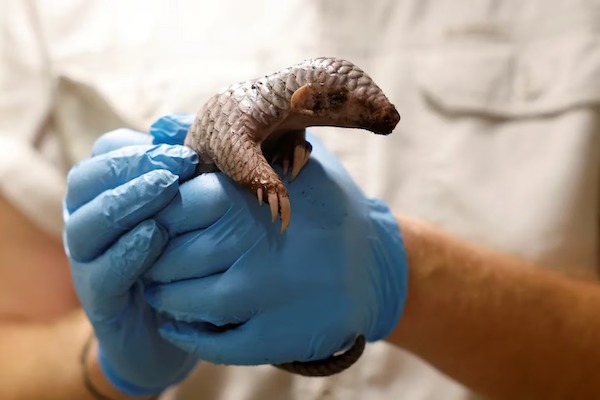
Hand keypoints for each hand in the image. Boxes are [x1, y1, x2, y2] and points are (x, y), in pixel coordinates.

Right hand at [63, 137, 199, 394]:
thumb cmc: (188, 251)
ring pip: (86, 224)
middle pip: (87, 181)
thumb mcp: (192, 205)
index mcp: (109, 192)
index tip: (187, 151)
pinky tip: (156, 235)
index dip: (141, 146)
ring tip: (166, 189)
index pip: (106, 153)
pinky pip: (102, 272)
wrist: (183, 321)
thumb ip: (185, 167)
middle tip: (178, 166)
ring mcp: (89, 262)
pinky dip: (127, 251)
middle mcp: (90, 222)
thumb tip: (179, 124)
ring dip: (126, 201)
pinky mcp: (100, 300)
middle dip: (132, 167)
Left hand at [141, 114, 408, 365]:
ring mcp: (268, 294)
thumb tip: (162, 127)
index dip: (157, 214)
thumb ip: (231, 143)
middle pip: (173, 256)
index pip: (175, 206)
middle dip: (154, 259)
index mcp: (254, 198)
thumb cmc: (326, 207)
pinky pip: (216, 342)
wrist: (377, 264)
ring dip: (166, 297)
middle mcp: (257, 245)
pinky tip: (178, 324)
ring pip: (188, 301)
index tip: (156, 221)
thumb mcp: (292, 158)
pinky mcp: (279, 334)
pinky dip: (189, 336)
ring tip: (161, 288)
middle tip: (151, 258)